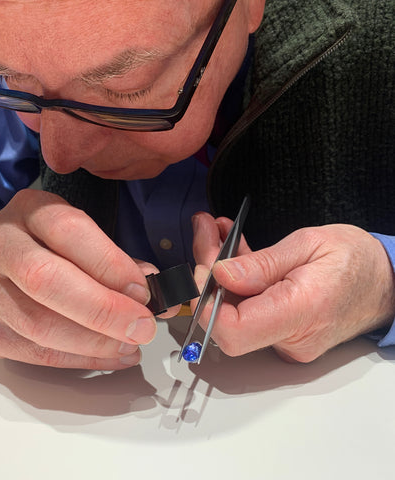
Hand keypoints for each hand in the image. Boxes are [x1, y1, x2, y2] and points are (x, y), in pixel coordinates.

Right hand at [0, 189, 160, 368]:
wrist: (0, 255)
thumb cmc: (50, 244)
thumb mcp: (82, 235)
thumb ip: (116, 261)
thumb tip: (154, 292)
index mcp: (29, 209)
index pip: (69, 231)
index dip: (109, 264)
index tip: (143, 292)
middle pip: (46, 280)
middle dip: (103, 310)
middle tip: (141, 327)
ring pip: (37, 324)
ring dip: (94, 342)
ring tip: (129, 345)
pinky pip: (32, 352)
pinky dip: (78, 359)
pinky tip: (108, 356)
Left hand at [192, 212, 394, 361]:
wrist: (387, 280)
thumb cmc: (357, 259)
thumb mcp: (308, 244)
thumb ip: (261, 263)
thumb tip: (220, 275)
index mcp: (302, 311)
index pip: (234, 330)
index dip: (206, 302)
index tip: (202, 267)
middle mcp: (292, 335)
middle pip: (226, 317)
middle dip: (206, 274)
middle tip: (206, 234)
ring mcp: (286, 338)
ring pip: (233, 310)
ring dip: (218, 271)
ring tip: (216, 232)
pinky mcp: (282, 331)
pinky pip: (248, 308)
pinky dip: (236, 279)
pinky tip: (231, 249)